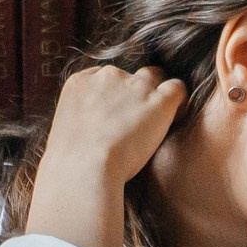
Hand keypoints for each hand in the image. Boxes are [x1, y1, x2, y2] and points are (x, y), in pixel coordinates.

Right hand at [25, 65, 184, 246]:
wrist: (83, 169)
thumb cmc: (71, 163)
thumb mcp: (67, 131)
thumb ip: (83, 121)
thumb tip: (93, 133)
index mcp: (81, 82)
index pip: (106, 77)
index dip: (115, 95)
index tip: (118, 115)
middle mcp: (108, 77)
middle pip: (130, 76)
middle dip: (135, 93)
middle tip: (138, 122)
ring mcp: (135, 87)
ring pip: (156, 77)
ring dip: (157, 94)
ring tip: (159, 120)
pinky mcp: (159, 102)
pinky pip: (177, 88)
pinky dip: (180, 100)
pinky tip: (176, 116)